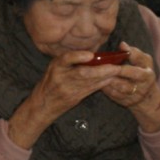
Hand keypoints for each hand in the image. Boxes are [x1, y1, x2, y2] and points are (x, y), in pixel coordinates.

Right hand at [5, 48, 124, 149]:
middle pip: (82, 73)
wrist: (42, 105)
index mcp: (55, 67)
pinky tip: (110, 80)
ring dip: (105, 77)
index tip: (90, 55)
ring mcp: (68, 90)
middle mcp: (61, 78)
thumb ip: (69, 60)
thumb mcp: (54, 68)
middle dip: (100, 69)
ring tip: (117, 71)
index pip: (66, 59)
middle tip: (115, 66)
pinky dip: (101, 84)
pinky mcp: (75, 98)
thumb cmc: (49, 83)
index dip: (78, 56)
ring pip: (89, 82)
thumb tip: (91, 54)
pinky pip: (90, 90)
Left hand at [100, 45, 159, 132]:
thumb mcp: (145, 61)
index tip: (111, 63)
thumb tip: (122, 44)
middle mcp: (140, 89)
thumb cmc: (144, 72)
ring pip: (116, 91)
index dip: (123, 69)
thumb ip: (135, 53)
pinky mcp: (124, 103)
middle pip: (124, 85)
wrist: (148, 98)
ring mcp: (132, 98)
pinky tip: (97, 80)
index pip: (135, 73)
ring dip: (106, 83)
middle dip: (110, 77)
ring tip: (96, 74)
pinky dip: (105, 88)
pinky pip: (112, 96)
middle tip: (98, 69)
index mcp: (147, 76)